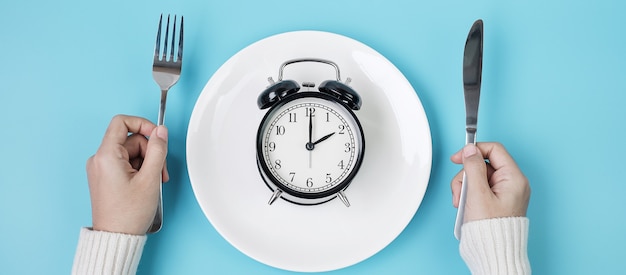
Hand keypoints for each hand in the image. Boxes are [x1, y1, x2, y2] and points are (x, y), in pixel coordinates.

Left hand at [86, 115, 168, 234]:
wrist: (116, 237)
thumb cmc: (128, 214)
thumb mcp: (150, 178)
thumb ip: (158, 150)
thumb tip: (161, 132)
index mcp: (106, 156)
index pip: (122, 122)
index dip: (143, 124)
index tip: (157, 135)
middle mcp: (99, 159)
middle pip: (131, 140)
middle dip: (150, 151)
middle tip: (161, 171)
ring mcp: (101, 169)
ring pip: (131, 152)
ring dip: (147, 163)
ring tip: (155, 182)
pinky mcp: (106, 177)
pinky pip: (126, 163)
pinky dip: (139, 170)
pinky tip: (147, 184)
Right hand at [450, 142, 529, 222]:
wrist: (493, 252)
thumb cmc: (490, 229)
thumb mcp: (477, 193)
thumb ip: (472, 167)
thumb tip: (470, 150)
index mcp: (514, 178)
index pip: (494, 150)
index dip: (474, 150)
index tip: (457, 157)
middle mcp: (511, 183)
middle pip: (482, 164)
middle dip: (466, 176)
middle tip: (460, 191)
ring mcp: (503, 193)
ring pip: (477, 177)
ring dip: (464, 187)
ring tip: (461, 202)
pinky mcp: (494, 201)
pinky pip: (478, 189)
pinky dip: (468, 195)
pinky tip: (464, 206)